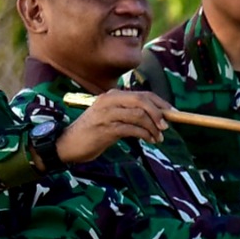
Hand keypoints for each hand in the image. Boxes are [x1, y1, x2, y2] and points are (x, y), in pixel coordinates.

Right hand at [54, 90, 170, 163]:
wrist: (66, 144)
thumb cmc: (90, 132)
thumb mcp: (109, 118)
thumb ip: (127, 114)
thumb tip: (155, 117)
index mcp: (111, 97)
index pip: (141, 94)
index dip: (160, 103)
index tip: (172, 113)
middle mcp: (109, 102)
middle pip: (142, 100)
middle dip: (158, 113)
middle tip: (166, 126)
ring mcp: (106, 115)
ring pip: (138, 115)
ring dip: (153, 127)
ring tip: (158, 138)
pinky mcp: (105, 129)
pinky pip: (132, 129)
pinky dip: (145, 135)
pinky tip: (149, 141)